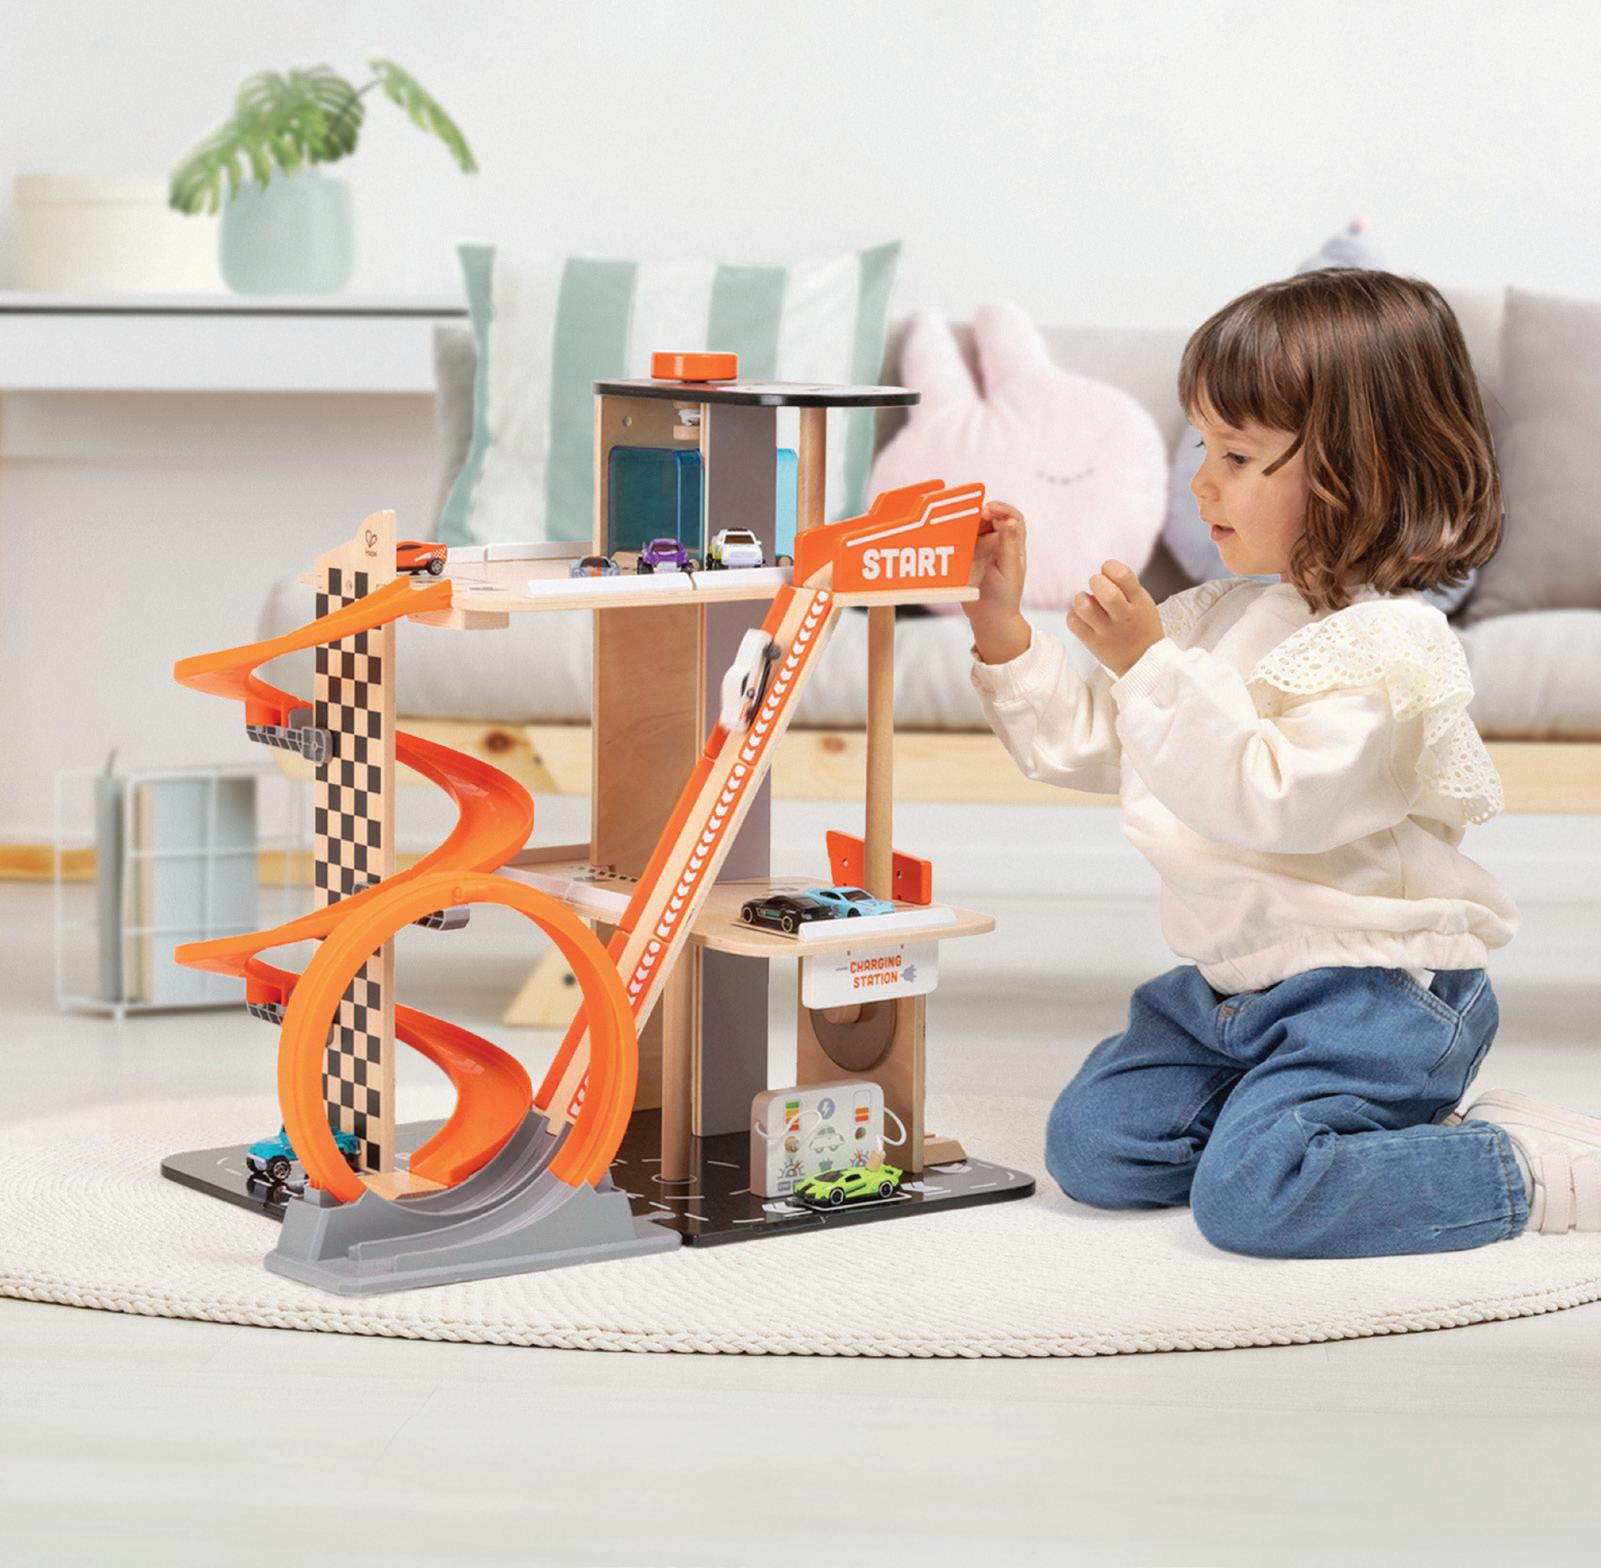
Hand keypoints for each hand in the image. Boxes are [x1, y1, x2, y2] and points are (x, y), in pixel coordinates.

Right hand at [963, 501, 1029, 663]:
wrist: (989, 618)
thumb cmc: (1005, 596)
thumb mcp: (1009, 569)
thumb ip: (1008, 544)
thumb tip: (1010, 521)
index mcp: (1013, 545)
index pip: (1012, 518)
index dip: (1002, 508)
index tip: (990, 509)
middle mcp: (998, 544)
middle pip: (992, 517)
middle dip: (982, 511)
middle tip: (974, 513)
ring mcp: (982, 549)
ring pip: (975, 526)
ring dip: (969, 520)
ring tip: (961, 520)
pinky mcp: (967, 557)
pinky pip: (961, 539)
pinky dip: (957, 532)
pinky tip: (952, 531)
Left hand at [1066, 561, 1163, 676]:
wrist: (1142, 661)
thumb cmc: (1139, 624)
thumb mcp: (1143, 602)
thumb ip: (1125, 585)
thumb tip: (1101, 571)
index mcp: (1139, 602)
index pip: (1123, 575)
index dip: (1110, 566)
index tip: (1108, 571)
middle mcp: (1124, 617)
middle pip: (1106, 592)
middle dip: (1096, 581)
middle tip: (1097, 585)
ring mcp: (1107, 632)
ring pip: (1084, 607)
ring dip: (1081, 598)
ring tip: (1087, 602)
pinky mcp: (1093, 643)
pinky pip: (1073, 622)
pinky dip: (1073, 615)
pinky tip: (1083, 617)